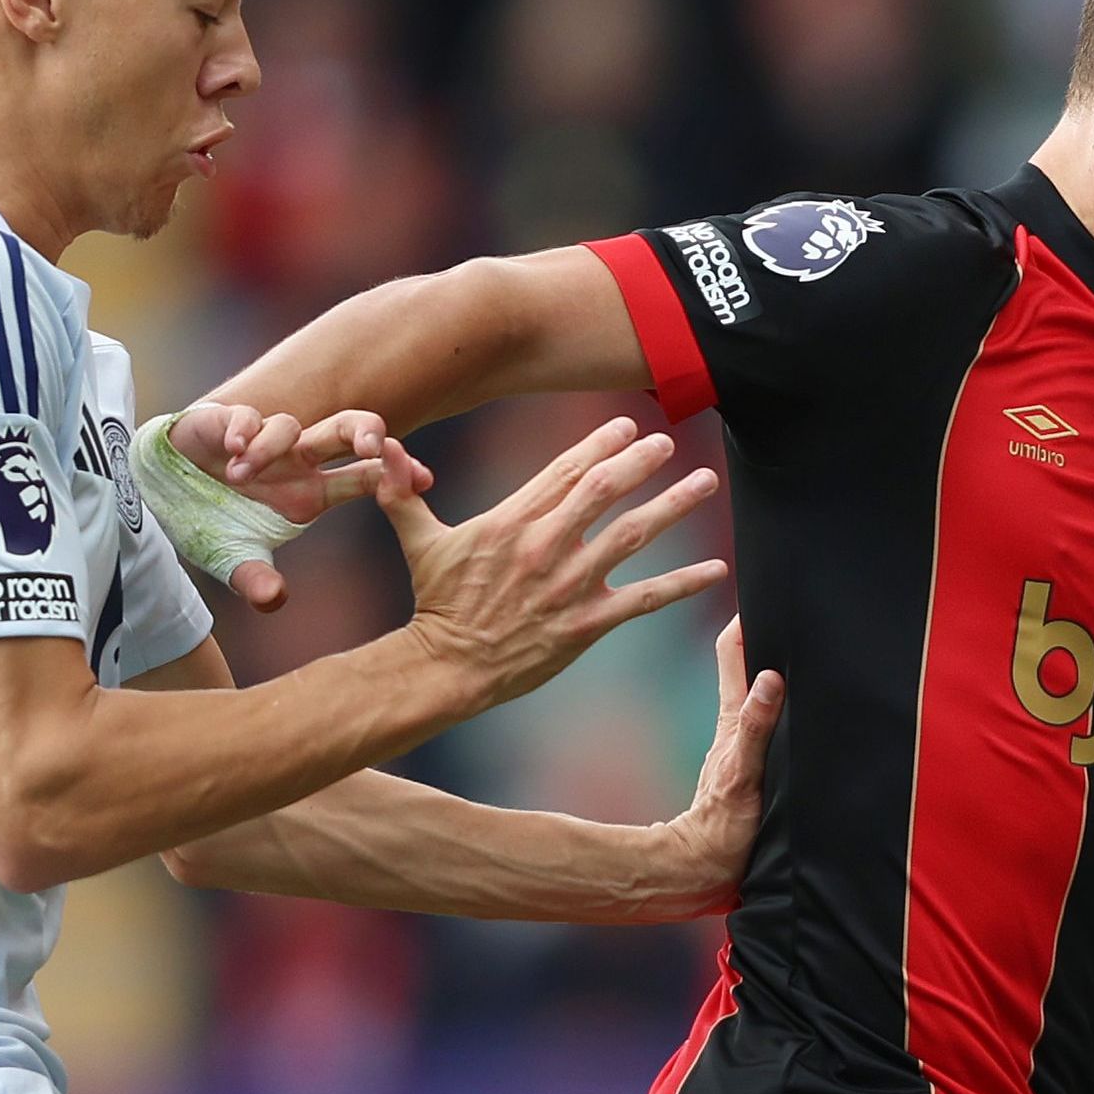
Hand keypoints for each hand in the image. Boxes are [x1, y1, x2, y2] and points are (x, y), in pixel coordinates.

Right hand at [168, 401, 434, 608]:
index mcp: (310, 491)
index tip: (425, 480)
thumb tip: (272, 600)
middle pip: (346, 431)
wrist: (161, 495)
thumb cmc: (212, 523)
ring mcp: (265, 439)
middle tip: (371, 446)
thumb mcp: (233, 559)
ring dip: (270, 449)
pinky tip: (234, 450)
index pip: (364, 477)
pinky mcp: (229, 421)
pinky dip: (244, 429)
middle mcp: (296, 460)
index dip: (395, 475)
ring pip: (290, 428)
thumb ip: (254, 580)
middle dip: (366, 432)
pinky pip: (248, 416)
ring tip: (239, 477)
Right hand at [373, 415, 727, 711]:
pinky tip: (715, 569)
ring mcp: (570, 585)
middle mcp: (546, 546)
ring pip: (633, 534)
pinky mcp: (587, 623)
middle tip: (668, 442)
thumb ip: (401, 491)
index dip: (601, 444)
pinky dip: (683, 582)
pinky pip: (645, 598)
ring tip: (705, 482)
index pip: (565, 470)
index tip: (629, 426)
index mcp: (512, 521)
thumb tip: (378, 445)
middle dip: (641, 461)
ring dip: (673, 506)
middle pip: (605, 491)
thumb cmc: (436, 602)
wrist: (448, 667)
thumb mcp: (418, 541)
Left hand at [633, 618, 785, 917]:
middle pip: (752, 662)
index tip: (764, 587)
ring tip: (809, 640)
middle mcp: (743, 724)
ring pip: (766, 691)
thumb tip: (769, 678)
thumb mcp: (742, 773)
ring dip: (781, 666)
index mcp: (735, 716)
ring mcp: (751, 744)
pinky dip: (787, 703)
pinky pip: (777, 722)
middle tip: (795, 603)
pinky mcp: (762, 766)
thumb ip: (754, 726)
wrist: (710, 872)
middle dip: (769, 632)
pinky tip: (807, 700)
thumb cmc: (723, 826)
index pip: (734, 649)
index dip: (745, 616)